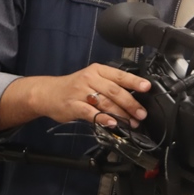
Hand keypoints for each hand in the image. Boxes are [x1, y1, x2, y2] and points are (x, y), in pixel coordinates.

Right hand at [0, 63, 150, 131]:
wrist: (46, 93)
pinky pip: (90, 112)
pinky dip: (103, 118)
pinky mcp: (73, 105)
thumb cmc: (74, 87)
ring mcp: (80, 92)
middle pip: (115, 91)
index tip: (147, 87)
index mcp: (98, 70)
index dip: (134, 82)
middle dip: (131, 103)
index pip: (120, 75)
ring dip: (121, 114)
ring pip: (105, 102)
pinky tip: (112, 123)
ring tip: (132, 122)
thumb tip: (135, 98)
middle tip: (142, 114)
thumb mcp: (92, 79)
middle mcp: (90, 79)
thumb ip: (111, 86)